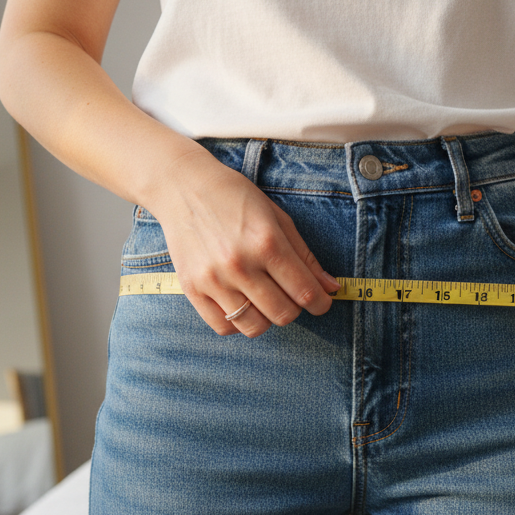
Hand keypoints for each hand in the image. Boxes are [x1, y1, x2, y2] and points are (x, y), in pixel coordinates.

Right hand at [143, 149, 340, 337]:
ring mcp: (213, 279)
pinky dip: (238, 323)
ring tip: (264, 300)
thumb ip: (305, 256)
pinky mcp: (192, 289)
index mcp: (266, 242)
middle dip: (294, 308)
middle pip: (282, 314)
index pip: (305, 292)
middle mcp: (239, 264)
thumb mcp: (278, 218)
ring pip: (254, 327)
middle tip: (290, 295)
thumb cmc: (235, 198)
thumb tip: (331, 288)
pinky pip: (223, 326)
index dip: (321, 303)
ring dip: (267, 318)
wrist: (183, 187)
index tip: (322, 302)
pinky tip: (241, 304)